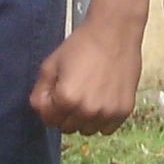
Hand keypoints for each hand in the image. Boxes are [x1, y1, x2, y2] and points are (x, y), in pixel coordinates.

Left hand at [31, 11, 142, 133]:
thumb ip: (39, 92)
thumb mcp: (51, 64)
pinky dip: (102, 119)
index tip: (57, 94)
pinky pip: (107, 129)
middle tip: (74, 92)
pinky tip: (102, 100)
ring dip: (84, 119)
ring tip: (89, 96)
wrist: (115, 32)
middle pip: (67, 128)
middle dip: (65, 114)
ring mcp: (107, 113)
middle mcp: (87, 111)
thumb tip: (40, 111)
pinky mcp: (124, 111)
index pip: (49, 121)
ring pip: (87, 131)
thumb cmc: (81, 45)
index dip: (50, 107)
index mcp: (66, 99)